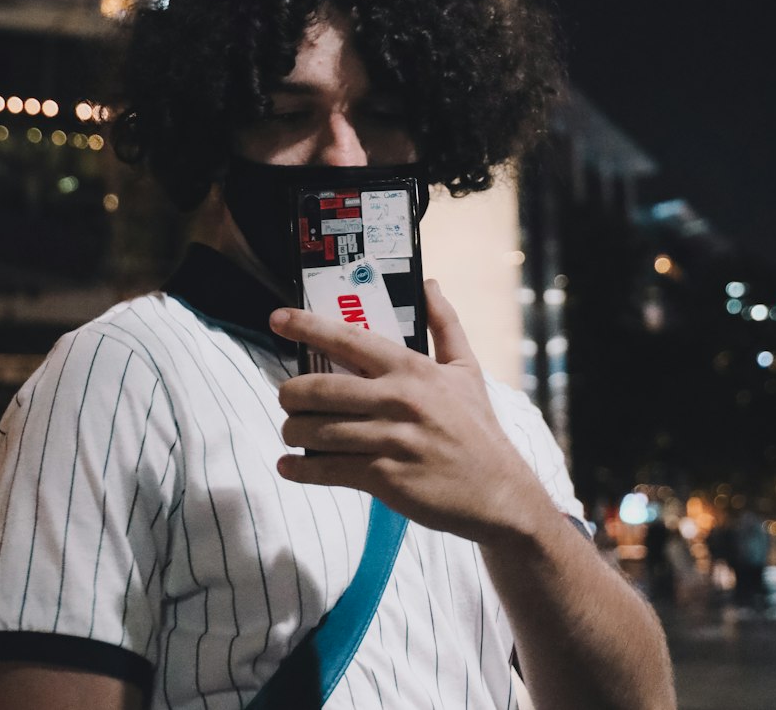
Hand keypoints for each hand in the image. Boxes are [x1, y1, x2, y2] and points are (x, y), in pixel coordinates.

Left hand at [270, 280, 549, 545]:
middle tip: (286, 397)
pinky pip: (330, 469)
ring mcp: (391, 440)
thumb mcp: (467, 369)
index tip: (276, 318)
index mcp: (412, 368)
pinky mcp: (386, 478)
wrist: (499, 493)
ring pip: (320, 430)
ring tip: (290, 431)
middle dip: (291, 394)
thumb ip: (445, 324)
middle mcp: (398, 399)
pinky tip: (289, 466)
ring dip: (294, 431)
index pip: (349, 339)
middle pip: (321, 388)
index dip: (307, 326)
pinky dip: (302, 469)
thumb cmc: (478, 429)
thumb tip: (430, 283)